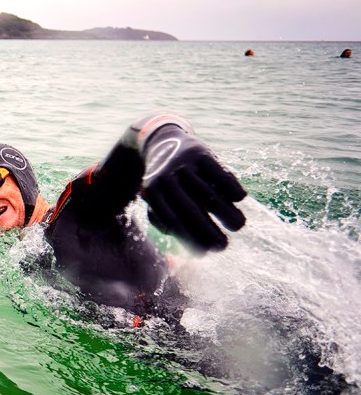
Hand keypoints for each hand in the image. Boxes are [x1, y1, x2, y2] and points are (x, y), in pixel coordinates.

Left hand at [140, 125, 246, 252]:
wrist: (161, 141)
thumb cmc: (164, 181)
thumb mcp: (157, 198)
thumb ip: (164, 220)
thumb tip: (190, 245)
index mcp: (152, 193)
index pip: (173, 221)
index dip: (191, 239)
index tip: (206, 253)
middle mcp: (166, 178)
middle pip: (191, 210)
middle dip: (209, 232)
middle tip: (224, 246)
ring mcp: (183, 164)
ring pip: (209, 194)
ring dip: (227, 213)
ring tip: (239, 225)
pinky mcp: (200, 152)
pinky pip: (219, 174)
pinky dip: (231, 187)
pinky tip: (240, 199)